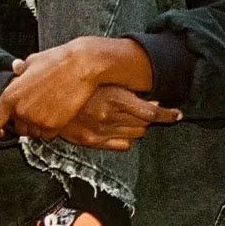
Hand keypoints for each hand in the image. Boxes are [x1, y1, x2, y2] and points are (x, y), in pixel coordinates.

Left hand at [0, 44, 103, 140]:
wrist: (81, 66)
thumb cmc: (57, 61)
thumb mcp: (32, 61)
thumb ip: (20, 71)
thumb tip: (16, 67)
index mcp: (9, 96)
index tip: (0, 133)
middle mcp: (21, 111)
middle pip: (18, 129)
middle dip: (25, 122)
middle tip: (37, 109)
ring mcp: (37, 120)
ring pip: (33, 133)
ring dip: (38, 126)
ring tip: (49, 108)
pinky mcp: (53, 126)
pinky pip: (48, 135)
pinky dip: (51, 129)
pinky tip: (58, 113)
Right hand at [58, 86, 181, 149]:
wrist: (46, 98)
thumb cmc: (76, 83)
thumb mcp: (103, 80)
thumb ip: (128, 90)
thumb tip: (152, 101)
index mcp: (116, 98)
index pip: (152, 113)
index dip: (168, 115)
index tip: (178, 114)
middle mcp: (111, 117)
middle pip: (145, 124)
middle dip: (150, 118)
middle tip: (149, 110)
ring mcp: (101, 131)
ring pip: (135, 134)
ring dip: (138, 127)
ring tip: (133, 118)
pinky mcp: (92, 141)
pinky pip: (122, 145)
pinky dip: (126, 139)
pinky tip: (122, 130)